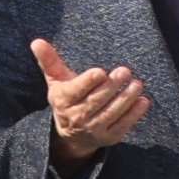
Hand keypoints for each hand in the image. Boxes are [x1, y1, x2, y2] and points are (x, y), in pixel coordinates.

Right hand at [32, 34, 148, 160]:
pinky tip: (142, 101)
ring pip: (111, 113)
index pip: (76, 91)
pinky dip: (134, 114)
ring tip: (137, 84)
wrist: (71, 135)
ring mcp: (93, 129)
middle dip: (111, 86)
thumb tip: (36, 41)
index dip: (88, 82)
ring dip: (126, 98)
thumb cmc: (67, 98)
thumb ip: (49, 61)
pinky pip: (122, 125)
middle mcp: (76, 117)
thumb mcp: (55, 81)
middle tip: (125, 71)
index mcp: (63, 101)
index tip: (100, 72)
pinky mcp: (108, 137)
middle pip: (96, 101)